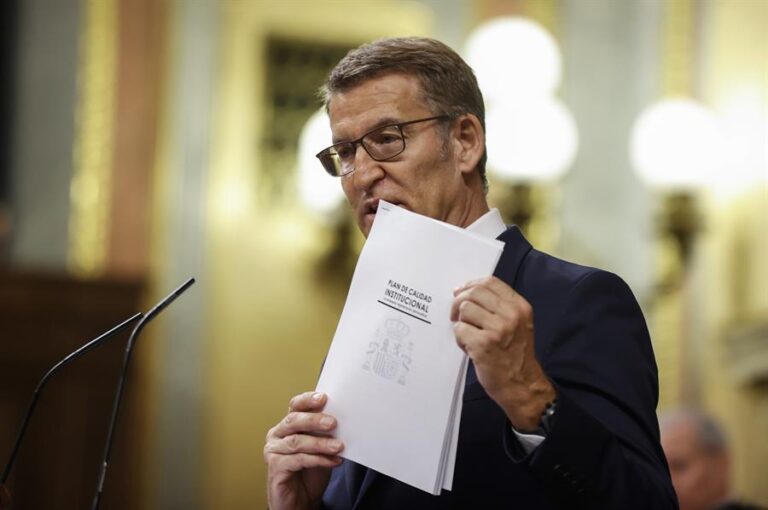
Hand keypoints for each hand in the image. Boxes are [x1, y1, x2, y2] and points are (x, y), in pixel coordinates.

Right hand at [264, 392, 343, 509]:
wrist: (301, 500)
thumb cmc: (309, 472)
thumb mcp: (320, 448)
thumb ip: (324, 432)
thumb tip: (341, 418)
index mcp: (287, 425)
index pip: (295, 406)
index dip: (308, 400)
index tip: (323, 398)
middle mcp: (277, 435)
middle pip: (294, 421)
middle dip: (315, 420)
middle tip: (333, 423)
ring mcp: (273, 451)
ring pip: (297, 442)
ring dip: (320, 443)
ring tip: (338, 446)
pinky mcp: (275, 467)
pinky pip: (298, 460)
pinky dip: (318, 459)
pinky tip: (333, 461)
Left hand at [451, 277, 555, 430]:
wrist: (522, 384)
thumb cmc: (515, 355)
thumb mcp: (517, 324)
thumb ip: (498, 307)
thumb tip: (465, 291)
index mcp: (519, 307)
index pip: (490, 282)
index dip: (471, 285)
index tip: (461, 293)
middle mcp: (511, 315)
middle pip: (475, 292)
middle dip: (459, 301)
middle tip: (455, 315)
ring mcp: (497, 329)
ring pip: (465, 309)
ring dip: (461, 322)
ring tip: (468, 336)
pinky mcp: (483, 344)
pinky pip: (459, 330)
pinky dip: (459, 338)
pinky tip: (469, 347)